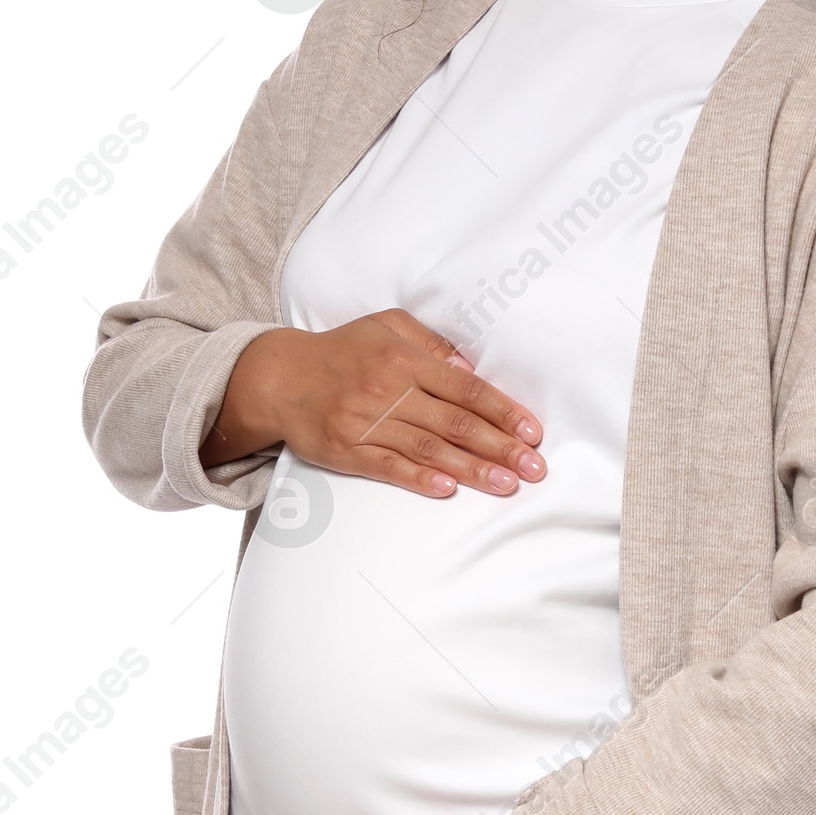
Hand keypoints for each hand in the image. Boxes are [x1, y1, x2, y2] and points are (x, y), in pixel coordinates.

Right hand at [200, 308, 545, 497]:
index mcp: (404, 358)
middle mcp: (388, 389)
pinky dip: (419, 478)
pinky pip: (388, 467)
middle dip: (500, 447)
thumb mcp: (387, 326)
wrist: (280, 378)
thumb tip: (471, 368)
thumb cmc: (343, 350)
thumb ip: (431, 342)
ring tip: (507, 485)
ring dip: (472, 469)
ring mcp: (366, 422)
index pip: (466, 389)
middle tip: (535, 468)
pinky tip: (448, 488)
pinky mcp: (347, 450)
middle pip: (455, 423)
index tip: (532, 432)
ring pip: (429, 448)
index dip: (503, 411)